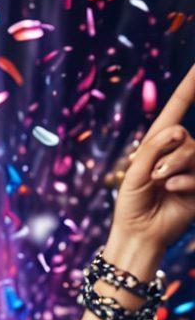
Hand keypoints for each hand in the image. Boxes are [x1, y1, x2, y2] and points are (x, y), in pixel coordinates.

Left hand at [111, 61, 194, 255]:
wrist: (138, 233)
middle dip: (171, 153)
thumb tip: (179, 131)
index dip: (190, 86)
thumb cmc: (131, 204)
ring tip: (161, 182)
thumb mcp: (135, 172)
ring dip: (176, 166)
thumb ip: (154, 148)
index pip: (178, 108)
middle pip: (185, 137)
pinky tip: (171, 190)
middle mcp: (177, 152)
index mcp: (158, 143)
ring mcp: (191, 170)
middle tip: (156, 174)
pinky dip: (184, 181)